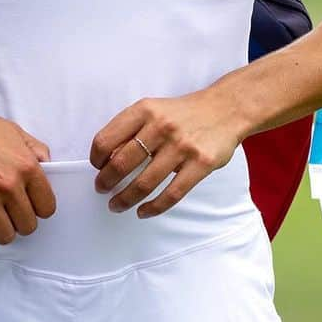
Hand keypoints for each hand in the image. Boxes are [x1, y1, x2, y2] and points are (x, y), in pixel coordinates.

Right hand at [0, 92, 55, 250]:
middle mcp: (8, 184)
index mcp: (26, 166)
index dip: (38, 208)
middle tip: (8, 213)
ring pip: (4, 236)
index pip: (47, 207)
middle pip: (27, 226)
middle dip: (19, 221)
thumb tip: (48, 167)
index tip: (28, 205)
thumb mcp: (13, 130)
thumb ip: (35, 150)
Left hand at [89, 91, 242, 217]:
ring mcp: (182, 146)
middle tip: (102, 190)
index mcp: (144, 110)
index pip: (106, 139)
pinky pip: (172, 194)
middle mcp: (161, 126)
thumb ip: (131, 129)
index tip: (97, 168)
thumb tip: (106, 161)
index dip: (96, 158)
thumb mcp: (153, 109)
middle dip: (106, 182)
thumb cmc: (182, 113)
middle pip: (121, 163)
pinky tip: (143, 211)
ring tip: (116, 205)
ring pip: (144, 183)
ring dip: (125, 199)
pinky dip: (153, 207)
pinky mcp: (201, 164)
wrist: (225, 109)